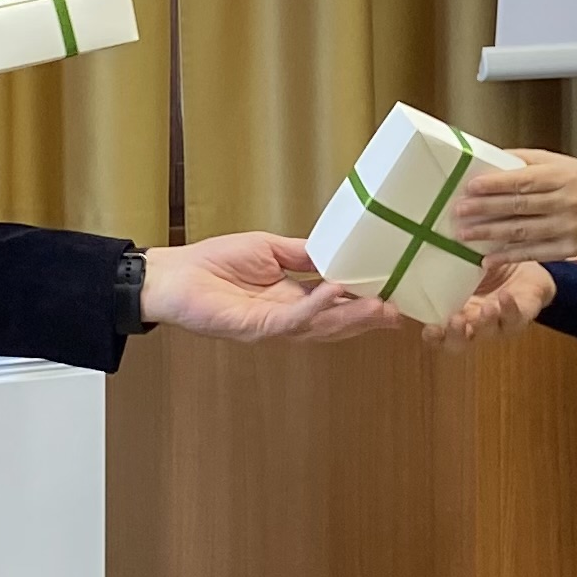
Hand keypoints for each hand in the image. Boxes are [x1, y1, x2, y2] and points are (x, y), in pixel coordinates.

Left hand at [139, 231, 412, 342]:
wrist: (174, 276)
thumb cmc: (215, 262)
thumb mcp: (270, 249)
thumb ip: (303, 254)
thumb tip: (337, 251)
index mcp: (294, 298)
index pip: (337, 304)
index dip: (366, 300)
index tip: (397, 294)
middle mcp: (289, 316)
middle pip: (337, 322)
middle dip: (369, 317)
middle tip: (402, 311)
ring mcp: (274, 326)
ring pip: (322, 326)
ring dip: (352, 316)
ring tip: (382, 306)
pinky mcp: (256, 327)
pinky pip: (292, 318)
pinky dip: (315, 306)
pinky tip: (335, 292)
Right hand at [429, 260, 555, 346]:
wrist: (522, 262)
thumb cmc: (487, 264)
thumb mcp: (464, 263)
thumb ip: (447, 264)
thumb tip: (425, 247)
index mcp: (454, 312)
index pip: (438, 333)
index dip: (433, 335)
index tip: (429, 328)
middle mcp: (473, 324)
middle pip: (459, 342)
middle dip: (456, 335)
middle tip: (455, 320)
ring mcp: (497, 324)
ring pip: (488, 332)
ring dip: (485, 322)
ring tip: (486, 307)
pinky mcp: (520, 318)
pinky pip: (513, 318)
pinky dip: (508, 308)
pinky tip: (505, 296)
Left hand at [440, 150, 576, 266]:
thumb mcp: (561, 163)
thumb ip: (528, 160)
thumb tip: (492, 158)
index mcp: (561, 176)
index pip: (523, 180)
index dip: (496, 184)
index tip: (471, 186)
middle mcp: (564, 202)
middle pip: (519, 206)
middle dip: (486, 208)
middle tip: (460, 211)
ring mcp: (566, 228)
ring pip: (522, 231)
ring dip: (490, 233)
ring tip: (464, 234)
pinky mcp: (566, 250)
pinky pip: (533, 253)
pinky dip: (509, 256)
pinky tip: (487, 258)